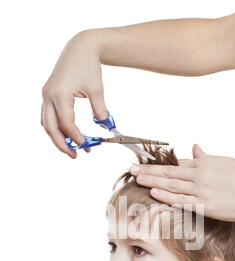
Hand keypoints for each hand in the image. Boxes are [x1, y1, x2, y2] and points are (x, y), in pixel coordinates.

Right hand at [41, 30, 106, 158]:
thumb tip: (105, 126)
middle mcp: (49, 96)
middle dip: (62, 144)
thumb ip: (100, 110)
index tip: (86, 146)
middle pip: (51, 128)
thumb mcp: (97, 89)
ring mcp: (46, 95)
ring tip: (72, 148)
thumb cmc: (88, 66)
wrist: (81, 48)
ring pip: (47, 124)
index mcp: (60, 94)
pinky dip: (55, 128)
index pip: (66, 124)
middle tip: (74, 156)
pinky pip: (47, 116)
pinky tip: (67, 134)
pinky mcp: (48, 95)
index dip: (76, 137)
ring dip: (57, 138)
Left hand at [130, 144, 234, 221]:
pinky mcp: (205, 205)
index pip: (176, 162)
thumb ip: (206, 157)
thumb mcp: (224, 161)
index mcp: (203, 164)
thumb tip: (195, 148)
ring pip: (172, 185)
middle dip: (148, 171)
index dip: (158, 163)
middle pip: (169, 172)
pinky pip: (182, 201)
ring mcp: (201, 190)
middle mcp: (199, 175)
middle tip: (132, 169)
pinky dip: (167, 197)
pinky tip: (154, 194)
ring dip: (152, 182)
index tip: (144, 162)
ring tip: (137, 179)